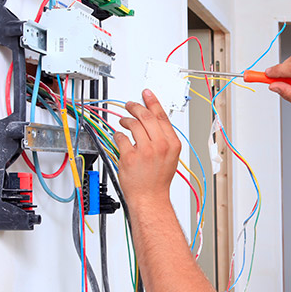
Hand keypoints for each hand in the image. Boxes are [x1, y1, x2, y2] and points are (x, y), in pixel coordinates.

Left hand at [114, 89, 181, 206]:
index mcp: (172, 144)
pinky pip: (121, 138)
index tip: (147, 93)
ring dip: (126, 120)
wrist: (150, 198)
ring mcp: (145, 151)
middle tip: (130, 105)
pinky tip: (119, 137)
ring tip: (124, 122)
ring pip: (133, 124)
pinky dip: (118, 135)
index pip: (161, 116)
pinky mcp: (130, 156)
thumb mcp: (170, 157)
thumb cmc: (158, 180)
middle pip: (146, 116)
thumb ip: (163, 138)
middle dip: (136, 107)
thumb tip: (152, 121)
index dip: (153, 102)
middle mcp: (160, 145)